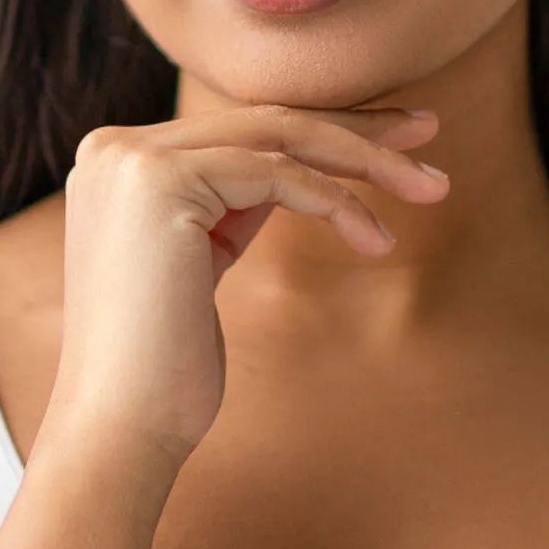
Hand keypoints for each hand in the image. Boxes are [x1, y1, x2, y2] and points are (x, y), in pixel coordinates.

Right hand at [43, 103, 448, 471]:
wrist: (120, 429)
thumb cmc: (166, 368)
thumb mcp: (200, 263)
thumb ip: (229, 207)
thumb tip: (297, 172)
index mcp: (119, 163)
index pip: (240, 128)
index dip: (321, 127)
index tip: (391, 139)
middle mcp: (116, 149)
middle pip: (262, 119)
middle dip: (354, 125)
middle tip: (429, 130)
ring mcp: (134, 162)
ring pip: (279, 136)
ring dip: (367, 160)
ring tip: (432, 189)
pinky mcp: (160, 184)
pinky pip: (277, 176)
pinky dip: (337, 203)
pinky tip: (378, 240)